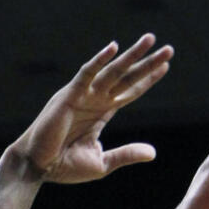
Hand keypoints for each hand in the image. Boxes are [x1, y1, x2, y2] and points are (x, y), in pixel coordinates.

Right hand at [10, 34, 172, 184]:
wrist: (39, 167)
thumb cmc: (65, 166)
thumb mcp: (103, 162)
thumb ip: (127, 154)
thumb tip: (152, 153)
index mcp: (102, 112)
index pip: (129, 91)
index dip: (146, 79)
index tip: (165, 66)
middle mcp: (95, 99)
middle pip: (126, 77)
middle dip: (147, 63)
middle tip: (169, 49)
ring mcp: (83, 94)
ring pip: (112, 71)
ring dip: (131, 55)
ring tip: (150, 40)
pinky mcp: (69, 95)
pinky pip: (86, 73)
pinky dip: (99, 60)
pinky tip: (114, 48)